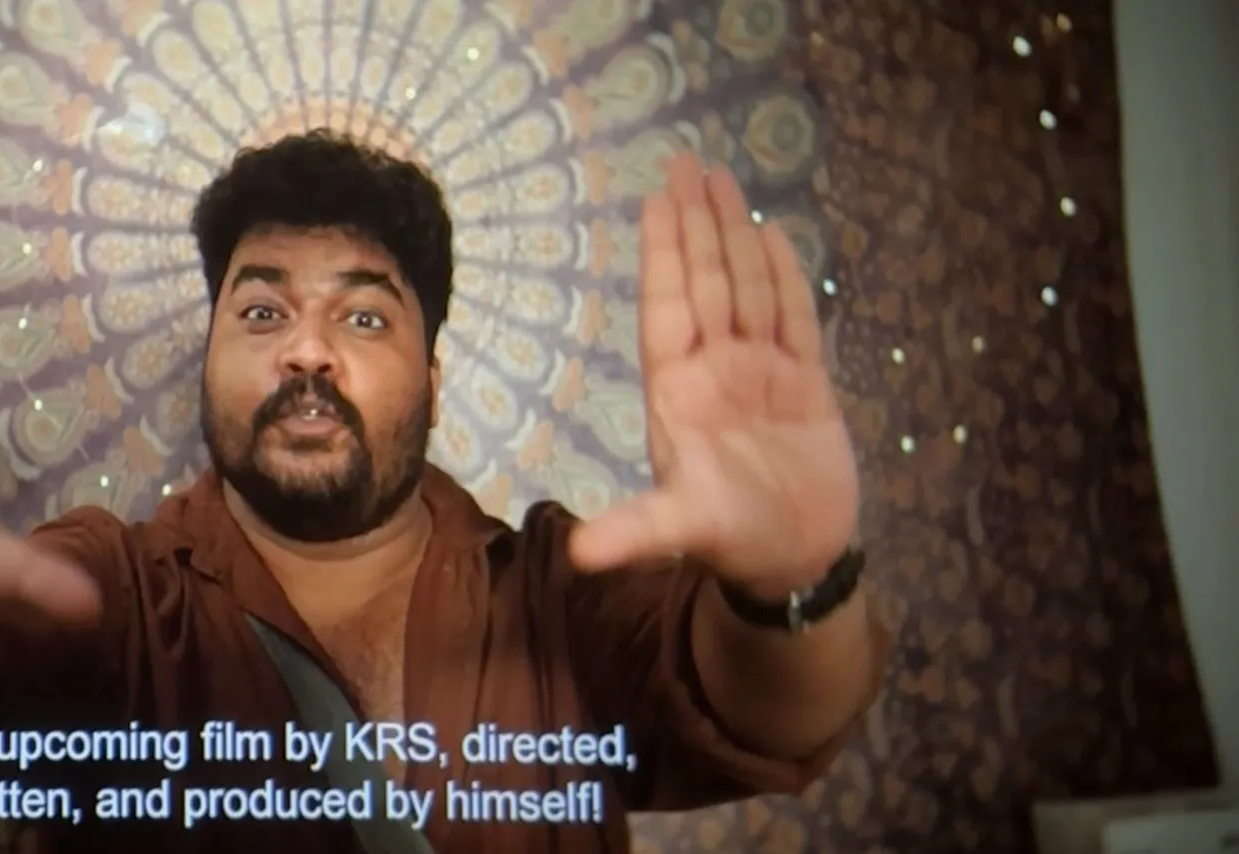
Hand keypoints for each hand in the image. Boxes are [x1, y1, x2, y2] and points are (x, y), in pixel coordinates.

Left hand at [567, 152, 858, 594]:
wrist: (794, 561)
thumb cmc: (731, 541)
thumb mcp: (681, 529)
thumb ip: (636, 531)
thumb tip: (579, 555)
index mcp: (680, 390)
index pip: (670, 306)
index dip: (665, 253)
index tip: (657, 200)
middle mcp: (716, 371)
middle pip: (705, 282)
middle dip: (696, 224)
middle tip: (686, 163)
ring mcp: (762, 373)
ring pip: (747, 289)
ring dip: (734, 237)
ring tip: (723, 181)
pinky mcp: (807, 384)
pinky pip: (795, 317)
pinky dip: (784, 277)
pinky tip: (771, 236)